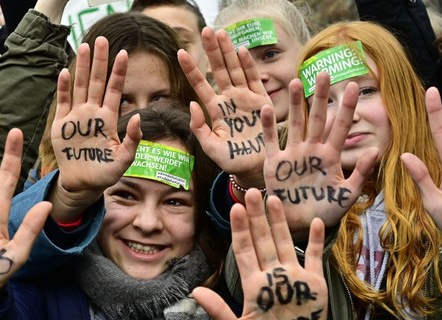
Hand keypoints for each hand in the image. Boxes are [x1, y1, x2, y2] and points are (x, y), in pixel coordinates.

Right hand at [50, 37, 140, 219]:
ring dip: (81, 67)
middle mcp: (93, 113)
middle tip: (102, 39)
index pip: (115, 90)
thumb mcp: (124, 159)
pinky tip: (65, 72)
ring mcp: (77, 117)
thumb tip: (136, 116)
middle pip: (96, 81)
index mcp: (109, 119)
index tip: (124, 53)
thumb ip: (132, 139)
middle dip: (99, 61)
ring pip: (79, 86)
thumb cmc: (106, 173)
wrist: (83, 184)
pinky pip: (63, 102)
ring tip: (84, 46)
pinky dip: (64, 88)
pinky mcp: (62, 125)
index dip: (119, 73)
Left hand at [178, 27, 271, 187]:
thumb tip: (191, 104)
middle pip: (219, 70)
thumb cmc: (231, 160)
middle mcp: (229, 100)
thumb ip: (199, 128)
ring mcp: (245, 98)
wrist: (254, 168)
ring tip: (221, 33)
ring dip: (229, 51)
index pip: (200, 84)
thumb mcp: (210, 147)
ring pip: (235, 69)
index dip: (191, 69)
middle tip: (206, 30)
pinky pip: (254, 79)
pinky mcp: (261, 101)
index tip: (180, 52)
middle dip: (213, 50)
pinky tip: (241, 50)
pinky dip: (248, 65)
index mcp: (215, 110)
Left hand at [193, 189, 327, 319]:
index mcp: (253, 284)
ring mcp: (293, 277)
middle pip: (262, 240)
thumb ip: (219, 313)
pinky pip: (314, 257)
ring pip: (284, 242)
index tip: (235, 208)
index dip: (240, 230)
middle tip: (251, 192)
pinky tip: (317, 221)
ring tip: (274, 199)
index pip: (244, 250)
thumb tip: (195, 292)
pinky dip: (316, 241)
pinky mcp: (314, 284)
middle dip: (256, 217)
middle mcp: (272, 274)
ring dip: (280, 222)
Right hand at [263, 74, 377, 239]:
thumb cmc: (325, 211)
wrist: (300, 225)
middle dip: (320, 96)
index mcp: (331, 157)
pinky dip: (269, 126)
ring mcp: (293, 155)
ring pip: (295, 124)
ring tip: (295, 81)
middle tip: (324, 73)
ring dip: (295, 104)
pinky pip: (272, 141)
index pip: (341, 127)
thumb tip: (377, 150)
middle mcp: (312, 151)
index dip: (347, 107)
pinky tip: (267, 109)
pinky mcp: (276, 163)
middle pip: (317, 118)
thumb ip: (361, 173)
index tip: (354, 85)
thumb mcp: (347, 194)